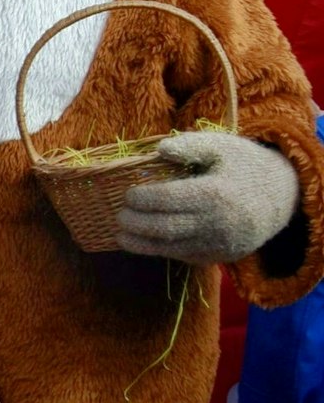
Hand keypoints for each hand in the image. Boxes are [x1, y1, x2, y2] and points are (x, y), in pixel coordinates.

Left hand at [118, 131, 298, 264]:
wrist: (283, 197)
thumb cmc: (245, 166)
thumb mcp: (223, 147)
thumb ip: (190, 145)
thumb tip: (159, 149)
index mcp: (215, 193)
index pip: (168, 199)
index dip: (143, 199)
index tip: (128, 195)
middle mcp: (217, 223)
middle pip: (166, 228)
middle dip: (136, 224)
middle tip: (118, 216)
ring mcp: (220, 244)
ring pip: (173, 248)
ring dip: (143, 243)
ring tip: (121, 234)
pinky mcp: (220, 256)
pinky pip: (185, 256)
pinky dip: (162, 250)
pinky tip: (145, 242)